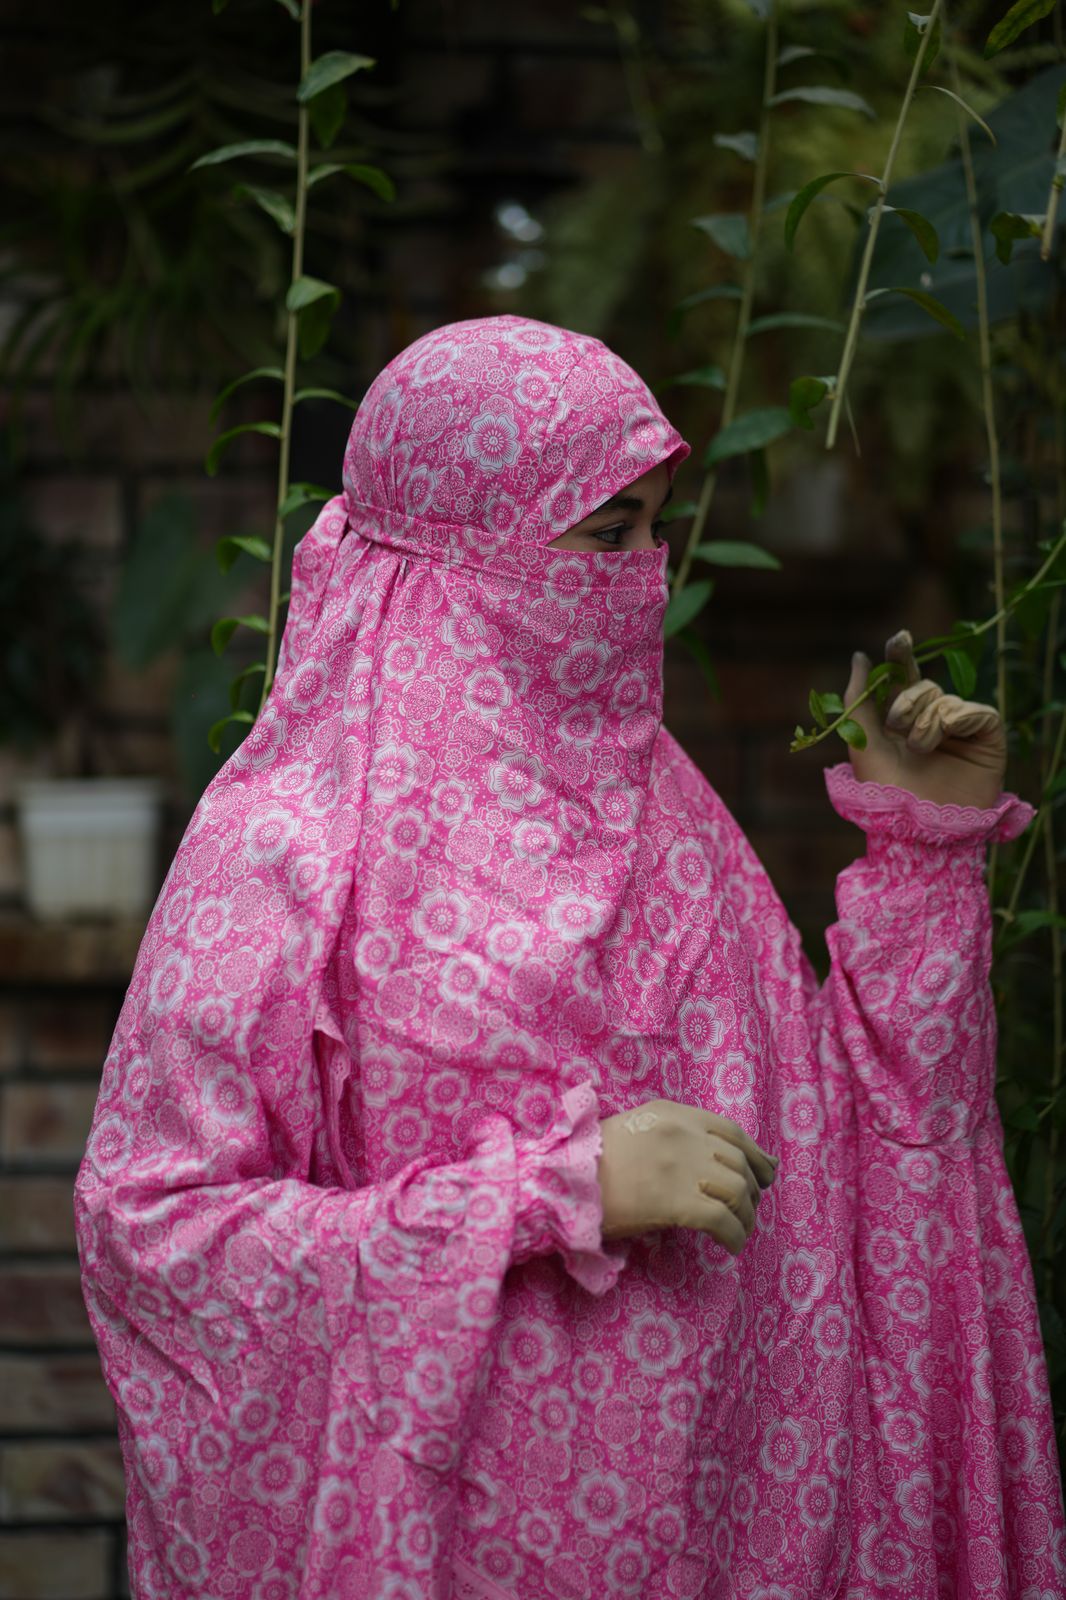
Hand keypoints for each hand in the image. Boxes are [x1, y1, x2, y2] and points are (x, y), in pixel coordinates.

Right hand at [598, 1099, 778, 1251]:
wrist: (564, 1183)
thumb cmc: (591, 1161)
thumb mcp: (635, 1129)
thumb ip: (672, 1136)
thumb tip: (707, 1163)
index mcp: (673, 1114)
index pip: (730, 1129)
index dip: (753, 1153)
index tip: (763, 1171)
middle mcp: (684, 1135)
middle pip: (738, 1161)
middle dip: (752, 1187)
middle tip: (749, 1207)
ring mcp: (682, 1167)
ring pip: (738, 1190)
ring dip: (746, 1214)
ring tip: (740, 1230)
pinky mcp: (677, 1201)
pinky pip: (722, 1219)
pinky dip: (734, 1235)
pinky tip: (731, 1245)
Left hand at [844, 629, 1006, 810]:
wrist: (916, 828)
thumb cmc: (885, 793)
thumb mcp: (862, 742)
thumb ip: (858, 699)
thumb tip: (858, 657)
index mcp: (901, 722)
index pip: (903, 681)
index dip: (901, 657)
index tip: (897, 639)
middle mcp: (932, 723)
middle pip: (923, 685)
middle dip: (907, 699)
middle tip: (896, 724)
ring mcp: (961, 731)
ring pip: (945, 698)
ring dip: (926, 719)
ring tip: (919, 749)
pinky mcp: (987, 739)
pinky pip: (976, 710)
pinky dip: (955, 719)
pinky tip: (942, 737)